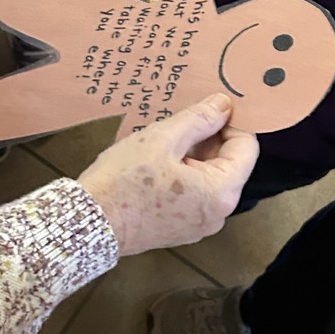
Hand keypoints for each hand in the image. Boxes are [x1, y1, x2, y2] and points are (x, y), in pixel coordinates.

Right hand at [78, 93, 258, 255]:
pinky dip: (185, 173)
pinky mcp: (182, 228)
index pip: (247, 146)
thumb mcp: (163, 138)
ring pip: (211, 177)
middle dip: (210, 138)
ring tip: (166, 141)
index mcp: (221, 192)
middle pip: (230, 163)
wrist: (87, 224)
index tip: (210, 108)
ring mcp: (200, 225)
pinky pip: (196, 193)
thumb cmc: (123, 182)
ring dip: (195, 154)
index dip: (232, 122)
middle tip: (183, 121)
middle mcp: (218, 214)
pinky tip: (160, 162)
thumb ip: (200, 119)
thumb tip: (223, 105)